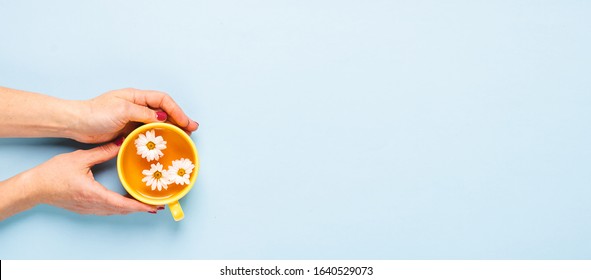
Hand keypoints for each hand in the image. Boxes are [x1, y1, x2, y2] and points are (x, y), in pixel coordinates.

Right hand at [25, 141, 158, 214]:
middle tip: (157, 203)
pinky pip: (107, 210)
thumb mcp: (80, 158)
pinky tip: (126, 202)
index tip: (154, 205)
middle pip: (122, 210)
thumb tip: (121, 142)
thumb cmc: (53, 174)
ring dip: (131, 208)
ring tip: (146, 203)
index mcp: (93, 194)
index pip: (122, 204)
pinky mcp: (85, 208)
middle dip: (141, 208)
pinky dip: (120, 207)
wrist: (34, 188)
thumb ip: (103, 152)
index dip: (140, 206)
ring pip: (115, 212)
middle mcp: (93, 205)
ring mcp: (89, 209)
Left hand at [72, 88, 198, 143]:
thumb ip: (144, 113)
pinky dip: (159, 136)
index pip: (163, 100)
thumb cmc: (96, 113)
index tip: (186, 123)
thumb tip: (162, 117)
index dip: (177, 110)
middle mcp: (137, 105)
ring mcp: (133, 118)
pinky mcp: (128, 129)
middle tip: (192, 130)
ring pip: (158, 122)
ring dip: (172, 128)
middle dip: (180, 119)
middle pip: (164, 110)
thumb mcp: (122, 110)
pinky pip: (148, 132)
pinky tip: (165, 142)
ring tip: (183, 136)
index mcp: (136, 96)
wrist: (76, 123)